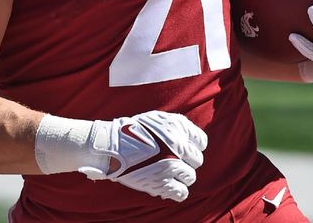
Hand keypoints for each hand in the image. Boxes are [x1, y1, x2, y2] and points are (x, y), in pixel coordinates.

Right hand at [80, 111, 207, 202]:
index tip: (183, 150)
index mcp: (178, 127)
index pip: (201, 142)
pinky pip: (182, 192)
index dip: (193, 147)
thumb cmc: (132, 131)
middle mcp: (178, 145)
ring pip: (190, 177)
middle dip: (186, 162)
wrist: (111, 145)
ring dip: (180, 177)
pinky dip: (176, 191)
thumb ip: (177, 128)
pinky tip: (167, 186)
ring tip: (166, 174)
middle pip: (197, 160)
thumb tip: (191, 141)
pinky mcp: (163, 182)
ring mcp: (171, 164)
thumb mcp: (157, 119)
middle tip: (171, 162)